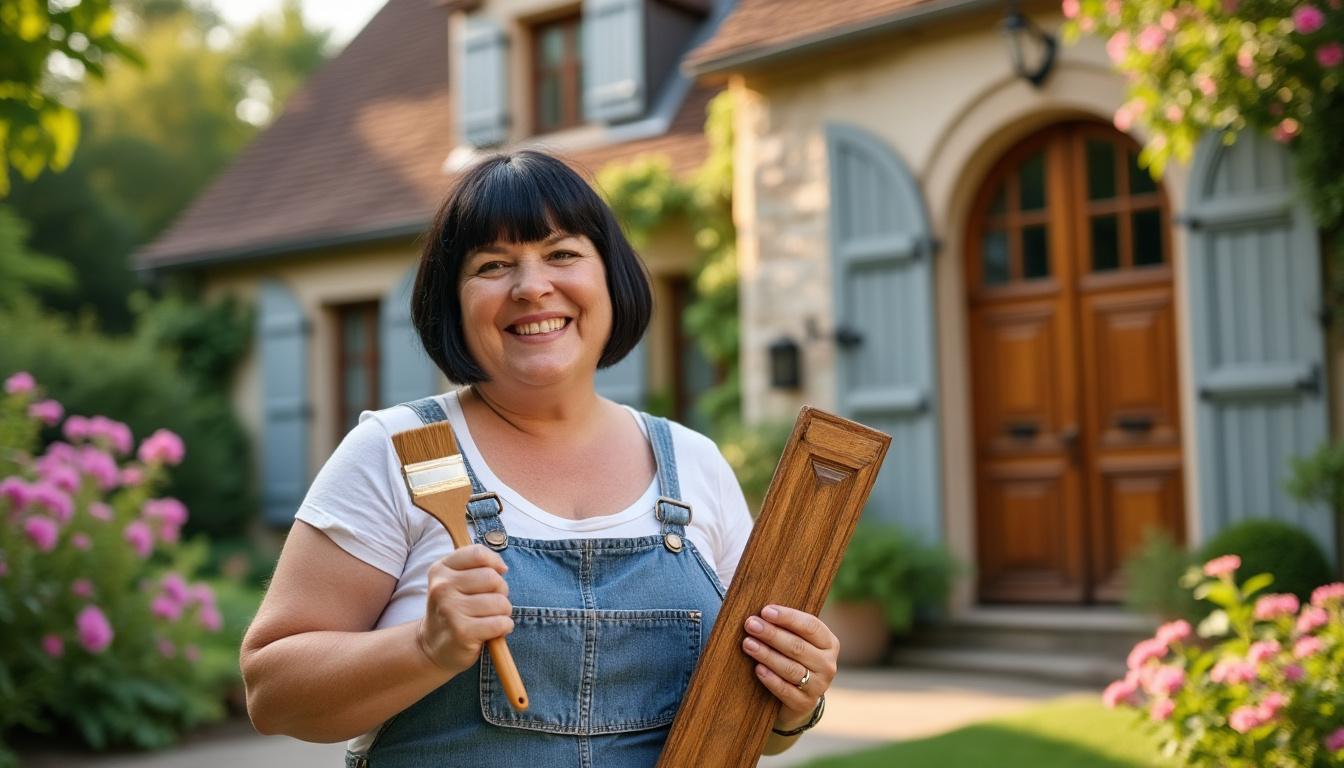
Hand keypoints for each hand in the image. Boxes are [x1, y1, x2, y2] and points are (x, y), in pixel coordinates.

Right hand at [418, 544, 513, 675]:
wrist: (431, 647)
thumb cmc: (454, 610)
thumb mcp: (455, 582)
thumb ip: (477, 567)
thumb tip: (502, 568)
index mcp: (441, 570)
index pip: (478, 553)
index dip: (495, 562)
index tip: (497, 574)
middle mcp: (442, 587)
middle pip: (492, 578)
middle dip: (501, 591)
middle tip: (490, 604)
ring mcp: (450, 610)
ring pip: (499, 602)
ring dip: (504, 612)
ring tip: (490, 618)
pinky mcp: (462, 632)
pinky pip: (500, 623)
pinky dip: (505, 627)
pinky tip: (493, 632)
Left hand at [741, 604, 838, 731]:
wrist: (799, 697)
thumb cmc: (794, 659)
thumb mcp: (798, 641)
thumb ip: (787, 628)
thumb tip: (762, 613)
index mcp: (829, 643)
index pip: (811, 626)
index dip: (788, 617)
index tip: (765, 611)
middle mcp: (828, 664)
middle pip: (798, 646)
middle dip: (772, 634)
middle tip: (751, 624)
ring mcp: (819, 686)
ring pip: (791, 668)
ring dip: (767, 655)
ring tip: (748, 644)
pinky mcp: (805, 703)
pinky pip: (786, 690)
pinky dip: (771, 679)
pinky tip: (758, 669)